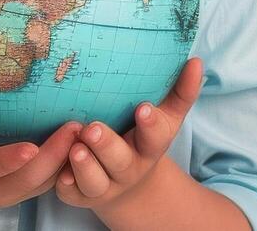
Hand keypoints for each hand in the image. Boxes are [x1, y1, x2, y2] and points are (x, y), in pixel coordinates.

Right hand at [0, 56, 83, 222]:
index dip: (4, 161)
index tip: (29, 149)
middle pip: (21, 181)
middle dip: (52, 158)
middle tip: (79, 125)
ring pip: (38, 187)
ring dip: (65, 163)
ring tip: (91, 130)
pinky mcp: (10, 192)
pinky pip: (42, 185)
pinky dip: (64, 169)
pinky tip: (86, 144)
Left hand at [54, 56, 204, 211]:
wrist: (127, 184)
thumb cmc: (143, 137)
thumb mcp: (166, 117)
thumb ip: (181, 92)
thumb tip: (196, 62)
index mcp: (150, 147)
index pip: (155, 137)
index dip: (150, 125)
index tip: (144, 108)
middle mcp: (128, 168)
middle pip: (119, 161)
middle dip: (106, 145)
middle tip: (93, 128)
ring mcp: (103, 184)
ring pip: (94, 180)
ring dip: (84, 165)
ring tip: (76, 147)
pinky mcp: (79, 194)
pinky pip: (70, 192)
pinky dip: (65, 183)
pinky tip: (59, 170)